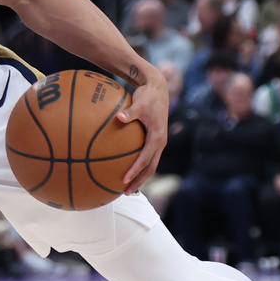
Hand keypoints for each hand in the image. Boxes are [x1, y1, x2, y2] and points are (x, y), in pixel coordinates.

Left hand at [117, 71, 168, 193]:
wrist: (158, 88)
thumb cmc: (147, 96)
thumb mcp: (139, 103)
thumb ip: (130, 112)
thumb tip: (119, 117)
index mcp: (157, 137)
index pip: (146, 159)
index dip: (135, 170)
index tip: (124, 179)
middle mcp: (160, 143)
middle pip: (150, 168)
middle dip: (139, 181)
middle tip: (125, 192)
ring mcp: (158, 142)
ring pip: (150, 164)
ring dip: (140, 176)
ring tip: (126, 186)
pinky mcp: (154, 138)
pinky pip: (146, 156)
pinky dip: (139, 165)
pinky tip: (125, 167)